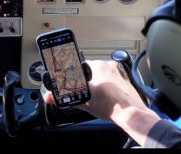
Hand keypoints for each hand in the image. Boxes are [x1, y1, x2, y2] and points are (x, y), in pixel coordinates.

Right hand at [42, 59, 159, 145]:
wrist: (132, 115)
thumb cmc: (110, 106)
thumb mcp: (84, 101)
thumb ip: (65, 98)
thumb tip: (49, 97)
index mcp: (98, 65)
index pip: (81, 65)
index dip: (76, 74)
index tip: (76, 82)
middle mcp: (109, 65)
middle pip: (93, 70)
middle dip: (89, 79)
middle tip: (87, 92)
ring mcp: (120, 72)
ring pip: (104, 74)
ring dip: (100, 82)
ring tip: (99, 95)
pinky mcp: (127, 79)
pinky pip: (114, 79)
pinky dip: (110, 85)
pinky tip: (109, 96)